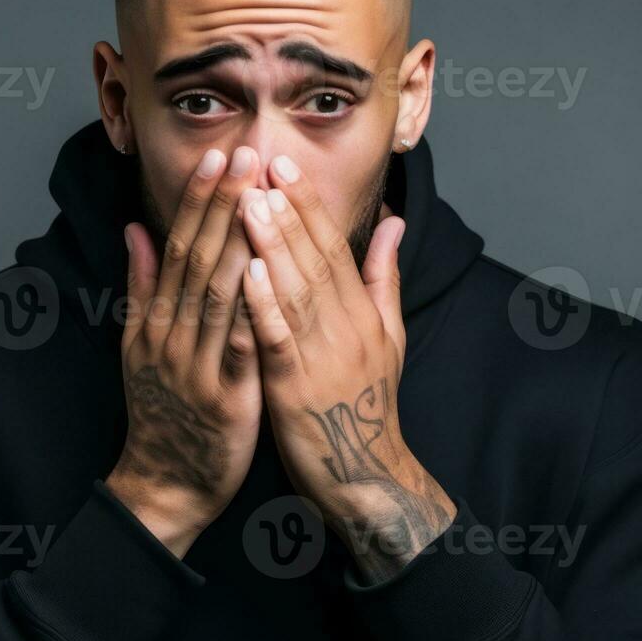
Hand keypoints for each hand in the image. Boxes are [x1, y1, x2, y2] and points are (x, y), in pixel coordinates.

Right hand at [107, 147, 262, 557]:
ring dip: (240, 241)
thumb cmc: (162, 410)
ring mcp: (197, 366)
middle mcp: (172, 335)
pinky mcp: (225, 399)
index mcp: (158, 319)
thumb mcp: (140, 345)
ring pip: (219, 294)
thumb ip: (142, 285)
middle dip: (224, 205)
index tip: (220, 156)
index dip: (200, 201)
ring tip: (261, 196)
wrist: (166, 483)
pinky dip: (252, 310)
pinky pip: (240, 347)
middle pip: (200, 259)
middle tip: (246, 154)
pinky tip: (267, 275)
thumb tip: (135, 227)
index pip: (180, 246)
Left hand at [237, 155, 455, 581]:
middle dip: (287, 210)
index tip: (285, 166)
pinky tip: (248, 273)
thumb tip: (393, 222)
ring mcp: (321, 358)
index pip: (333, 247)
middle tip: (262, 165)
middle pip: (314, 259)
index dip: (308, 205)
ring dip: (272, 245)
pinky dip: (265, 305)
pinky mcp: (296, 389)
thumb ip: (382, 277)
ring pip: (295, 292)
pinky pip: (280, 340)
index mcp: (361, 313)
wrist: (366, 475)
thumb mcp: (387, 337)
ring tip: (251, 202)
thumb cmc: (367, 404)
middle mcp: (345, 328)